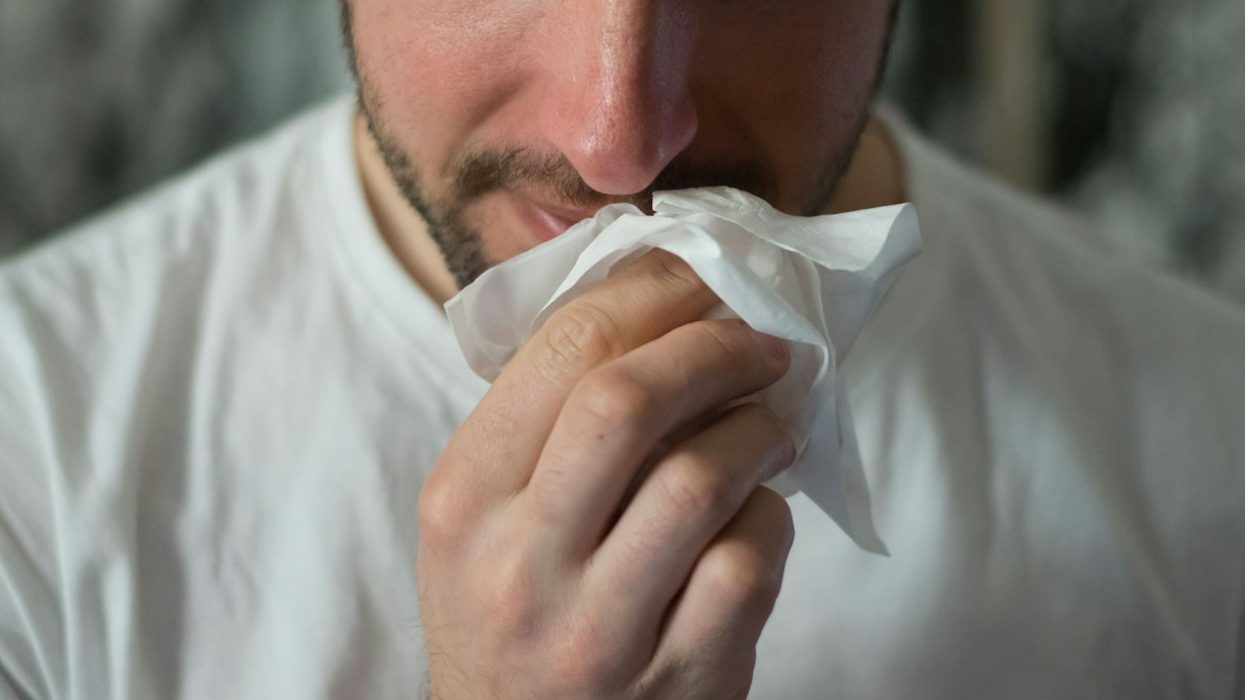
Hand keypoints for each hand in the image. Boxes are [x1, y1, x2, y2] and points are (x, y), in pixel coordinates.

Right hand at [418, 251, 796, 698]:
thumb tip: (660, 304)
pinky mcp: (678, 678)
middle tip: (761, 341)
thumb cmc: (507, 610)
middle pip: (629, 401)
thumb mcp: (480, 516)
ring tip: (774, 417)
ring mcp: (599, 628)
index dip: (652, 291)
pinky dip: (770, 516)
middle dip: (714, 347)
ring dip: (759, 427)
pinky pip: (749, 562)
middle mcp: (520, 562)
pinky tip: (758, 510)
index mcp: (464, 497)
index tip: (702, 276)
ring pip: (702, 479)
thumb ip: (544, 420)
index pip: (563, 349)